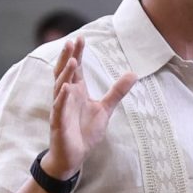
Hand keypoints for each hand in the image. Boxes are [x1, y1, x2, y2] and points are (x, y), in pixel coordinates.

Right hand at [46, 36, 137, 176]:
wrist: (74, 155)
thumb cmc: (85, 131)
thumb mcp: (105, 109)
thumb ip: (117, 91)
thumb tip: (133, 73)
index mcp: (76, 91)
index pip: (75, 68)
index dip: (77, 54)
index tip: (81, 38)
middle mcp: (66, 96)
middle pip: (65, 73)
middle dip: (68, 57)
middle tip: (71, 42)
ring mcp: (61, 109)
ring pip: (60, 87)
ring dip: (65, 74)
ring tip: (72, 61)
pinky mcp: (58, 123)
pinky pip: (59, 108)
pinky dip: (62, 98)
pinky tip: (66, 88)